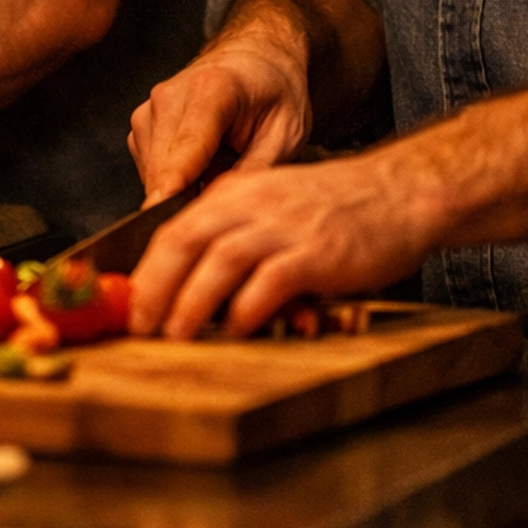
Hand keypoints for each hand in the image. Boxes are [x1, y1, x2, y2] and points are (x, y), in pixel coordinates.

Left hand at [127, 149, 431, 338]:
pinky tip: (238, 329)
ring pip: (220, 259)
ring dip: (192, 301)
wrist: (400, 193)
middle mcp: (253, 204)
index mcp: (236, 194)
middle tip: (138, 325)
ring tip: (175, 334)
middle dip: (155, 286)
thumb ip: (237, 242)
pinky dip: (249, 307)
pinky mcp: (317, 251)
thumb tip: (196, 294)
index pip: (173, 229)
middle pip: (185, 240)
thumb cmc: (336, 211)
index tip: (127, 306)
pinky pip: (271, 279)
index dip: (145, 270)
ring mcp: (285, 226)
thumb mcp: (274, 211)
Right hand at [128, 0, 313, 203]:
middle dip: (186, 203)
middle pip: (163, 169)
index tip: (165, 224)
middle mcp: (169, 96)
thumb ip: (253, 171)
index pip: (185, 151)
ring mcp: (150, 108)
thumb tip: (222, 212)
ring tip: (220, 177)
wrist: (256, 56)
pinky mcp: (142, 123)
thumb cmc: (275, 92)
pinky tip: (204, 170)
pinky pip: (151, 168)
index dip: (175, 192)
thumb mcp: (285, 134)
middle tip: (222, 217)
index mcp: (211, 90)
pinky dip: (174, 180)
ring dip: (182, 190)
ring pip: (153, 174)